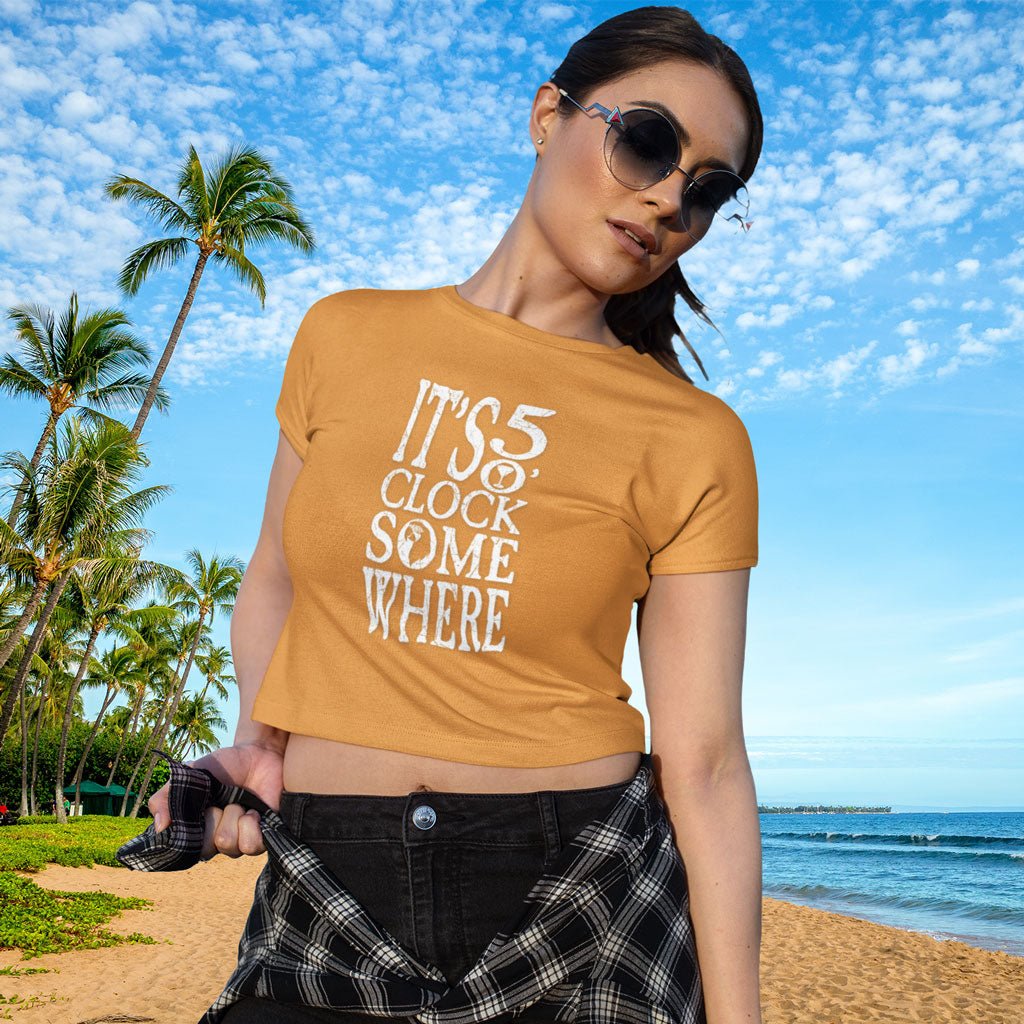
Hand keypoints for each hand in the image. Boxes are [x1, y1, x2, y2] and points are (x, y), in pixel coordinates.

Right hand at [147, 742, 284, 859]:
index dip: (191, 830)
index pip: (185, 849)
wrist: (259, 753)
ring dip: (234, 818)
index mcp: (198, 829)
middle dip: (214, 820)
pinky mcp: (263, 839)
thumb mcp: (190, 774)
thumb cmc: (224, 766)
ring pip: (229, 847)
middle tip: (221, 802)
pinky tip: (254, 811)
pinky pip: (251, 846)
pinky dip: (251, 824)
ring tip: (239, 802)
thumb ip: (166, 797)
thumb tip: (160, 827)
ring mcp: (240, 840)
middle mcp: (217, 839)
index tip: (200, 808)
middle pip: (207, 850)